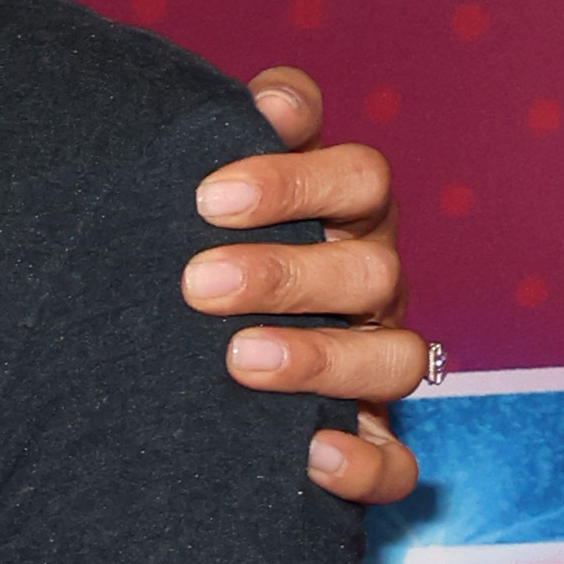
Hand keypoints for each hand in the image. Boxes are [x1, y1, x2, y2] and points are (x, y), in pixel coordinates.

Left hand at [184, 68, 422, 506]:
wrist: (167, 348)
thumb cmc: (192, 242)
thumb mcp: (201, 185)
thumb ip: (228, 132)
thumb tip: (269, 98)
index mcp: (341, 214)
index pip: (355, 177)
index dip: (295, 180)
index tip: (207, 196)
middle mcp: (368, 283)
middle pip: (370, 267)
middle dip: (284, 274)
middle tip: (197, 283)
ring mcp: (373, 361)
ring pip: (396, 359)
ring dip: (320, 359)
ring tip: (240, 360)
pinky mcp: (367, 438)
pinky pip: (395, 463)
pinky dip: (365, 464)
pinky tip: (310, 455)